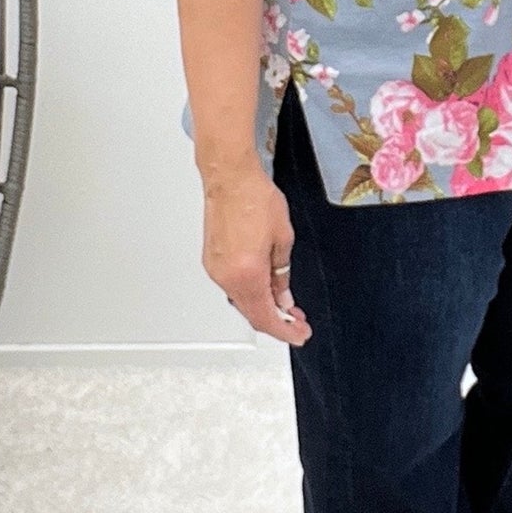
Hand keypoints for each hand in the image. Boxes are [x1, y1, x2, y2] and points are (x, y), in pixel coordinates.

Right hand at [201, 165, 310, 345]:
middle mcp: (226, 276)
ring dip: (263, 306)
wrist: (230, 178)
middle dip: (277, 322)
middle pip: (252, 313)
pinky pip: (232, 286)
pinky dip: (250, 293)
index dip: (286, 331)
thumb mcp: (283, 238)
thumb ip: (282, 273)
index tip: (299, 335)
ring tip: (285, 304)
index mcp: (246, 273)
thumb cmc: (254, 198)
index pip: (266, 316)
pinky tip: (264, 288)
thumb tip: (283, 295)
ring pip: (242, 301)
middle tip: (297, 322)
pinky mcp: (211, 260)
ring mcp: (215, 269)